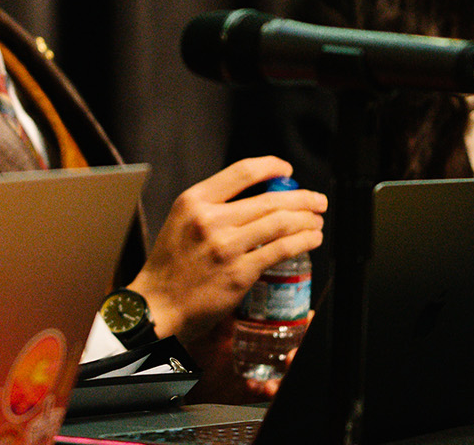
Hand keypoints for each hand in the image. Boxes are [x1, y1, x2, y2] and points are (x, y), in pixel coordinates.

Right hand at [126, 157, 325, 349]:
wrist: (157, 306)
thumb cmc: (169, 267)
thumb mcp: (181, 222)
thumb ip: (211, 208)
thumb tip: (253, 198)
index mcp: (194, 201)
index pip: (242, 171)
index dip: (272, 167)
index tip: (286, 171)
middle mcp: (210, 219)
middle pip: (269, 198)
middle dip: (302, 197)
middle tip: (317, 200)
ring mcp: (226, 246)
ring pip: (280, 223)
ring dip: (307, 219)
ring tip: (316, 221)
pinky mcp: (240, 272)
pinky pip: (281, 250)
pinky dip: (303, 242)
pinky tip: (311, 240)